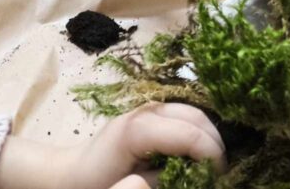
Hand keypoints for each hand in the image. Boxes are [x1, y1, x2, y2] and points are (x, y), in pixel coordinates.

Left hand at [0, 103, 226, 188]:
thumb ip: (154, 183)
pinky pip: (184, 115)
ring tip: (212, 165)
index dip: (211, 154)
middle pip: (196, 116)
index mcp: (136, 130)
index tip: (220, 178)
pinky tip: (198, 153)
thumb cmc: (93, 187)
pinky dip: (198, 131)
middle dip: (214, 143)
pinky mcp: (150, 113)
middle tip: (221, 174)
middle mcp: (144, 111)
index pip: (188, 133)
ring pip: (193, 112)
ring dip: (208, 136)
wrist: (68, 176)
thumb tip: (191, 176)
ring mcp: (148, 108)